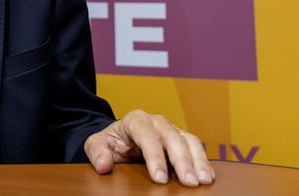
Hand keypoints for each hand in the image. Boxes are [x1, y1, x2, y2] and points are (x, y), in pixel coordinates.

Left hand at [84, 109, 214, 186]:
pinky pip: (195, 146)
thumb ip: (97, 153)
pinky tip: (208, 176)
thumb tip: (103, 165)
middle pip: (172, 138)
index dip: (155, 157)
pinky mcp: (180, 139)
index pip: (147, 136)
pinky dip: (203, 161)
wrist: (118, 138)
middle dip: (182, 161)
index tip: (160, 179)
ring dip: (198, 160)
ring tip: (204, 181)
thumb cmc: (109, 142)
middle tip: (190, 182)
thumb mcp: (96, 145)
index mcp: (135, 120)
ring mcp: (170, 129)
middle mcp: (156, 121)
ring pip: (188, 140)